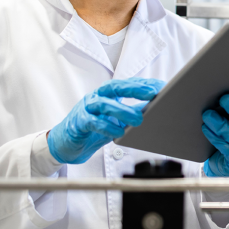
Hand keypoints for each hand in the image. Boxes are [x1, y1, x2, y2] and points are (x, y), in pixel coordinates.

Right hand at [48, 77, 164, 163]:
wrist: (67, 144)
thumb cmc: (94, 129)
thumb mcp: (117, 120)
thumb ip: (133, 112)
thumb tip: (157, 108)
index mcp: (107, 94)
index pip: (127, 84)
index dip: (143, 84)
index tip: (161, 86)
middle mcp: (96, 97)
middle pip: (115, 87)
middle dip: (134, 89)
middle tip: (152, 94)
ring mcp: (86, 108)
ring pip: (104, 104)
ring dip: (123, 111)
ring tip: (139, 119)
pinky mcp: (78, 123)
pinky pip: (93, 122)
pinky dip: (107, 127)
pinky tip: (119, 133)